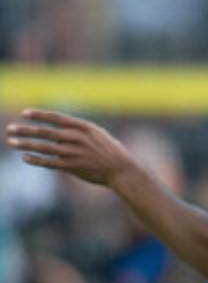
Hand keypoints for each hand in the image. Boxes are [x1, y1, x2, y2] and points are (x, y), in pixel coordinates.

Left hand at [7, 109, 136, 186]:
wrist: (121, 169)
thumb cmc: (110, 151)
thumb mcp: (98, 134)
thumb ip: (78, 131)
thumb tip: (57, 131)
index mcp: (83, 127)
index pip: (56, 118)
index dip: (39, 115)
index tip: (24, 113)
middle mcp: (77, 138)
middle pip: (45, 132)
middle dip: (25, 130)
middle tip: (9, 129)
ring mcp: (73, 153)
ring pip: (43, 147)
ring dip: (25, 144)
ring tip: (11, 142)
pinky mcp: (72, 167)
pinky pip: (49, 162)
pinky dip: (35, 160)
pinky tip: (25, 157)